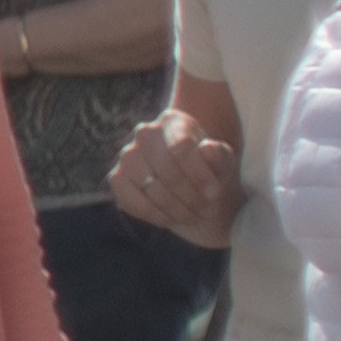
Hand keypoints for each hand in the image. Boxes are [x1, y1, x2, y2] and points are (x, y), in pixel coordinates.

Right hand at [108, 115, 240, 242]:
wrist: (195, 190)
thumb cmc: (211, 172)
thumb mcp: (224, 163)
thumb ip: (219, 154)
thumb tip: (207, 149)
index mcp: (173, 121)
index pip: (182, 146)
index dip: (199, 174)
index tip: (214, 193)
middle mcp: (145, 133)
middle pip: (165, 167)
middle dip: (189, 195)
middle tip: (206, 211)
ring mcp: (127, 155)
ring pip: (148, 184)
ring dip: (174, 207)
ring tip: (192, 217)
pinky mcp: (117, 178)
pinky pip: (129, 198)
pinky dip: (153, 214)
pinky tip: (169, 219)